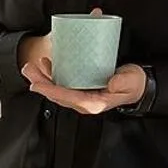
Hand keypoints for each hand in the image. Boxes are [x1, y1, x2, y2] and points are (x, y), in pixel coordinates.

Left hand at [19, 7, 144, 113]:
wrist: (137, 84)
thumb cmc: (133, 84)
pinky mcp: (81, 87)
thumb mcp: (131, 82)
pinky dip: (53, 74)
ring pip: (57, 89)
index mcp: (94, 103)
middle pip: (58, 94)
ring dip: (43, 78)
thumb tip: (112, 82)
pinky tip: (47, 64)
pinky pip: (63, 83)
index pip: (68, 98)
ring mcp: (81, 94)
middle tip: (29, 69)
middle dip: (41, 83)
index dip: (51, 91)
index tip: (38, 84)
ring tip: (33, 66)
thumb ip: (123, 82)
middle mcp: (84, 101)